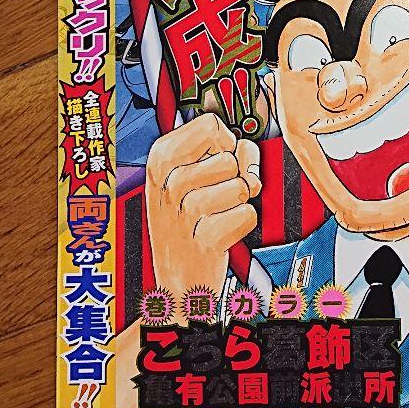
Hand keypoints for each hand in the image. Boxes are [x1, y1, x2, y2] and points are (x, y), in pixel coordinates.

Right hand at [144, 111, 260, 298]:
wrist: (177, 282)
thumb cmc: (186, 222)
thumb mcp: (188, 176)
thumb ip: (220, 150)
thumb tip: (246, 148)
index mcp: (160, 159)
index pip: (210, 125)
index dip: (225, 142)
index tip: (216, 161)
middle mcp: (167, 184)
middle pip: (230, 157)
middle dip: (236, 176)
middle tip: (218, 196)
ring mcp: (183, 213)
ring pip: (241, 186)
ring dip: (240, 202)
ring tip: (218, 215)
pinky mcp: (204, 241)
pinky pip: (247, 214)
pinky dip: (244, 223)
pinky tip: (223, 233)